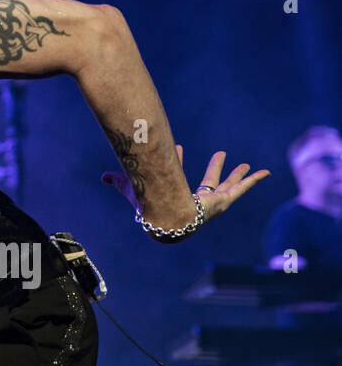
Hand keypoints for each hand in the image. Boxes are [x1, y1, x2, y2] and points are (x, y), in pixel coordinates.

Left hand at [102, 143, 270, 229]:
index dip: (175, 161)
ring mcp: (211, 201)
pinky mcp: (224, 202)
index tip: (177, 147)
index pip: (176, 176)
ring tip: (245, 164)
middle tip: (221, 155)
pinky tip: (265, 172)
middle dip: (215, 169)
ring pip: (226, 185)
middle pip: (208, 181)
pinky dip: (254, 180)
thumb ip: (116, 181)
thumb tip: (100, 176)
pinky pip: (243, 189)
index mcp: (174, 195)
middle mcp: (194, 199)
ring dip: (236, 174)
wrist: (165, 218)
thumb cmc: (146, 206)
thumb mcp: (129, 187)